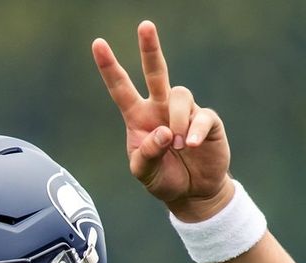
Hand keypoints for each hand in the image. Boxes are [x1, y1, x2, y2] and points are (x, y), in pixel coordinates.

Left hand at [92, 21, 231, 218]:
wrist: (193, 193)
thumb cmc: (164, 179)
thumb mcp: (144, 174)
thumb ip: (146, 154)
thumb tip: (163, 132)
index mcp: (138, 117)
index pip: (121, 88)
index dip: (109, 67)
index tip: (98, 44)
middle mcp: (160, 108)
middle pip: (155, 71)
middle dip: (150, 48)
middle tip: (145, 26)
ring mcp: (184, 112)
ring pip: (179, 95)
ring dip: (176, 120)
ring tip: (179, 146)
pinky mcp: (207, 121)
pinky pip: (201, 116)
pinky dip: (194, 131)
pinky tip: (191, 145)